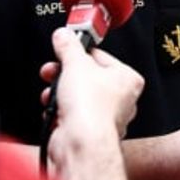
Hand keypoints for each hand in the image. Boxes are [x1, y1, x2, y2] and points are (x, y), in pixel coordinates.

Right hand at [41, 28, 144, 161]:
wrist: (81, 143)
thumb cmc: (91, 108)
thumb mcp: (75, 65)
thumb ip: (68, 46)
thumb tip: (64, 35)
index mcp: (128, 79)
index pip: (100, 57)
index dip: (79, 54)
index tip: (64, 51)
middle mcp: (122, 99)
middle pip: (87, 77)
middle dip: (65, 75)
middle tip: (53, 71)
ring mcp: (105, 117)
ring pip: (78, 97)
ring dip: (59, 94)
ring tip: (52, 93)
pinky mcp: (89, 132)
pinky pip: (72, 116)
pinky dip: (60, 112)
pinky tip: (55, 111)